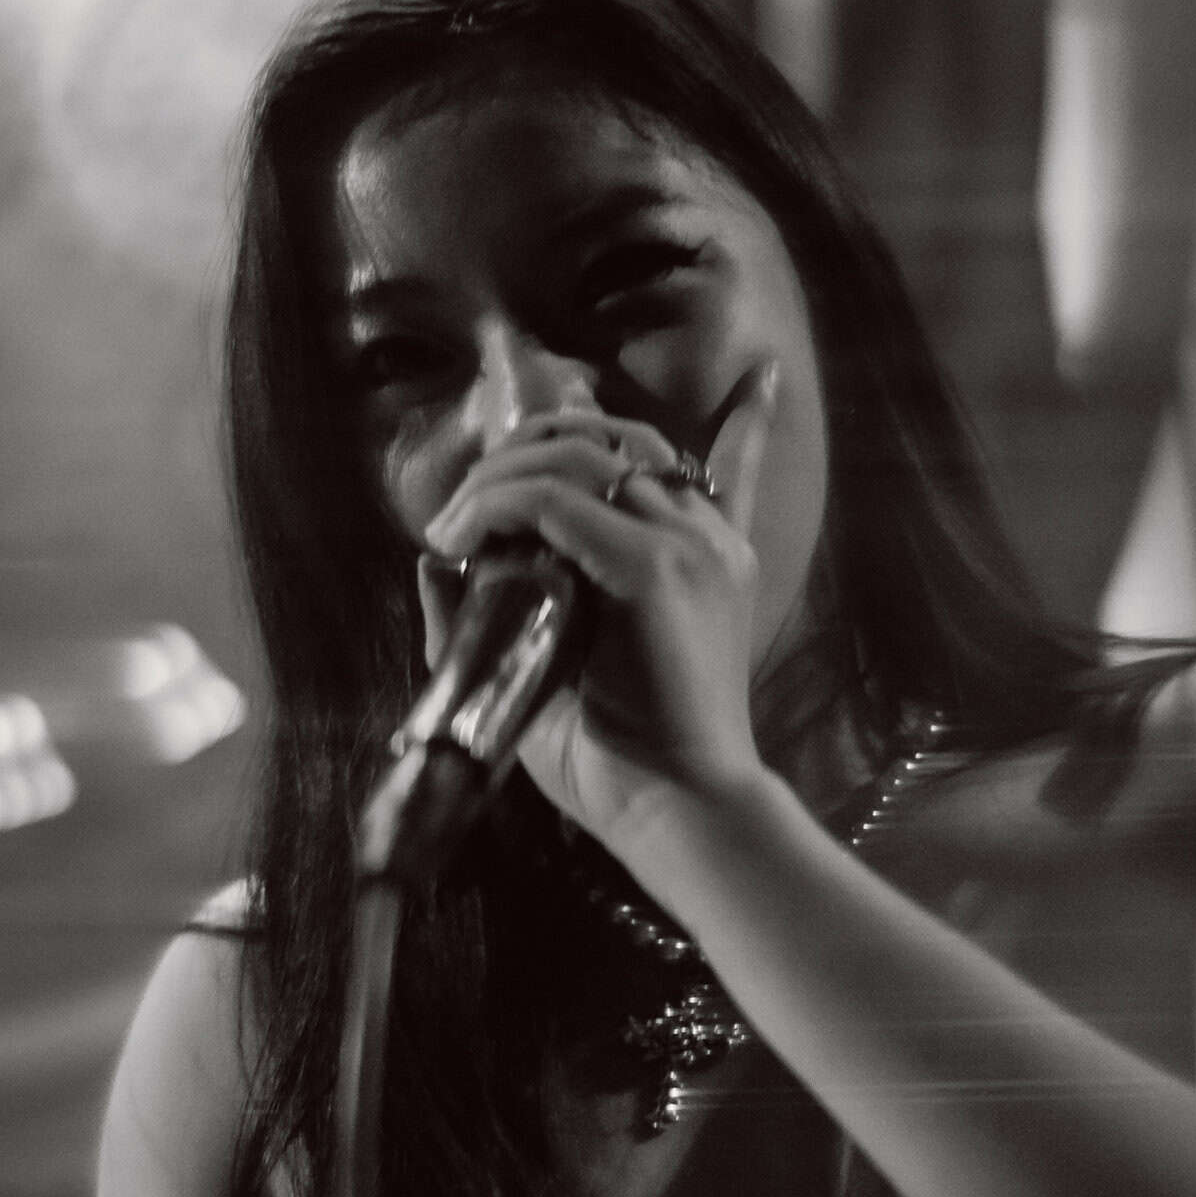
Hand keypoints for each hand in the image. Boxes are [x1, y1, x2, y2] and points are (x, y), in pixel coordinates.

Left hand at [416, 361, 779, 850]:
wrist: (682, 813)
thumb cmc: (627, 768)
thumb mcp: (563, 676)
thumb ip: (506, 614)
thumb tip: (435, 563)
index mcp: (715, 562)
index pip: (734, 464)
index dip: (749, 421)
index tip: (761, 383)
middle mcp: (710, 540)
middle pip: (618, 441)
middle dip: (534, 448)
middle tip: (470, 506)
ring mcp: (686, 547)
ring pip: (579, 457)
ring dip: (500, 477)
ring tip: (453, 526)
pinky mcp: (653, 569)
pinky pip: (553, 501)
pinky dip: (494, 507)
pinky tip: (457, 539)